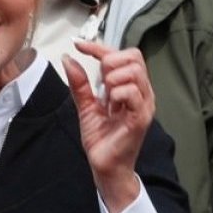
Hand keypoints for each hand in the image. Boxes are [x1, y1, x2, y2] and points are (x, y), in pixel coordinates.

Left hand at [62, 41, 153, 212]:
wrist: (105, 166)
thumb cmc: (101, 139)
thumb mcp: (86, 106)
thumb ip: (80, 83)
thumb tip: (69, 59)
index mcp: (132, 87)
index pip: (124, 55)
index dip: (100, 47)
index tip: (79, 45)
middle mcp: (142, 93)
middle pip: (134, 56)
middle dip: (110, 63)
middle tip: (100, 84)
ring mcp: (144, 105)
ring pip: (134, 72)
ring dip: (113, 80)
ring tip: (106, 99)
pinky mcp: (141, 118)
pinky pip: (132, 93)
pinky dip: (116, 94)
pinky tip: (111, 107)